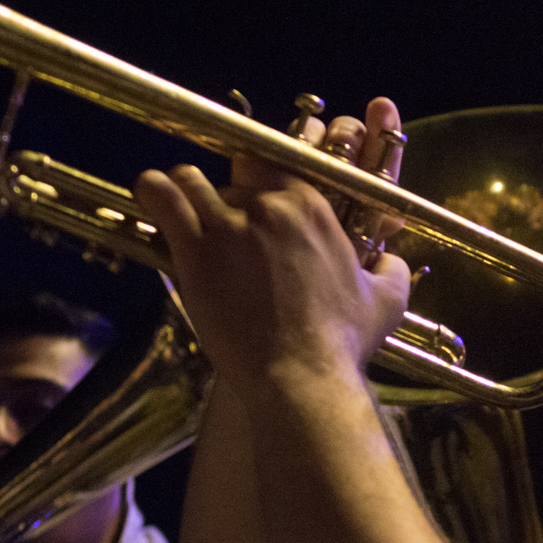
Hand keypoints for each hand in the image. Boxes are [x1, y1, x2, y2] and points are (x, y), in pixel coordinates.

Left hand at [135, 97, 410, 396]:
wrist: (302, 378)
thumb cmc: (342, 343)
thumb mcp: (386, 302)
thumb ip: (391, 271)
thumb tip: (392, 263)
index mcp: (314, 208)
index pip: (276, 165)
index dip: (261, 180)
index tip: (253, 199)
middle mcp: (272, 207)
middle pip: (235, 176)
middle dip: (227, 197)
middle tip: (221, 225)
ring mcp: (232, 225)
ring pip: (194, 180)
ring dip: (187, 191)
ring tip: (180, 209)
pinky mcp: (198, 250)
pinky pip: (164, 197)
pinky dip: (154, 190)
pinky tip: (150, 191)